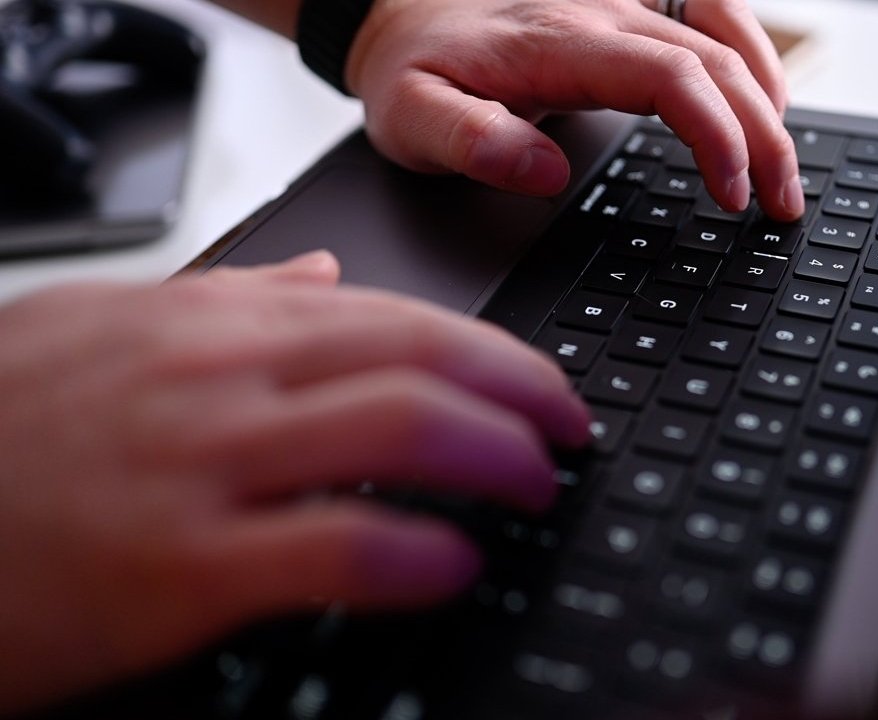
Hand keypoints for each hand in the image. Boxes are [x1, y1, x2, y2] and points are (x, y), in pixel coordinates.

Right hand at [0, 252, 590, 713]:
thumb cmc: (0, 430)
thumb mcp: (107, 329)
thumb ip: (227, 299)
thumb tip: (324, 275)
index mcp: (211, 323)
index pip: (394, 313)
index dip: (492, 351)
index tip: (542, 386)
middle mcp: (217, 377)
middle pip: (417, 359)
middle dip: (521, 394)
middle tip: (569, 433)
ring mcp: (198, 465)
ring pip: (397, 431)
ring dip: (495, 460)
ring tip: (537, 487)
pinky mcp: (175, 567)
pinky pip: (335, 550)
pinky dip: (416, 557)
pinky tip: (454, 566)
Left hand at [345, 0, 803, 219]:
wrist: (397, 12)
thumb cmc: (412, 68)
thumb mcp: (412, 116)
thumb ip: (471, 142)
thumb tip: (542, 173)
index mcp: (556, 42)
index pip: (668, 77)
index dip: (717, 134)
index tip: (734, 195)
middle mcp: (599, 11)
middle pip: (715, 59)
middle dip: (764, 134)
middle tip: (784, 203)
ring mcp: (618, 1)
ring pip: (725, 31)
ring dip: (768, 95)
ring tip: (785, 163)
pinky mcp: (626, 4)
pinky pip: (710, 10)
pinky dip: (751, 54)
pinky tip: (764, 99)